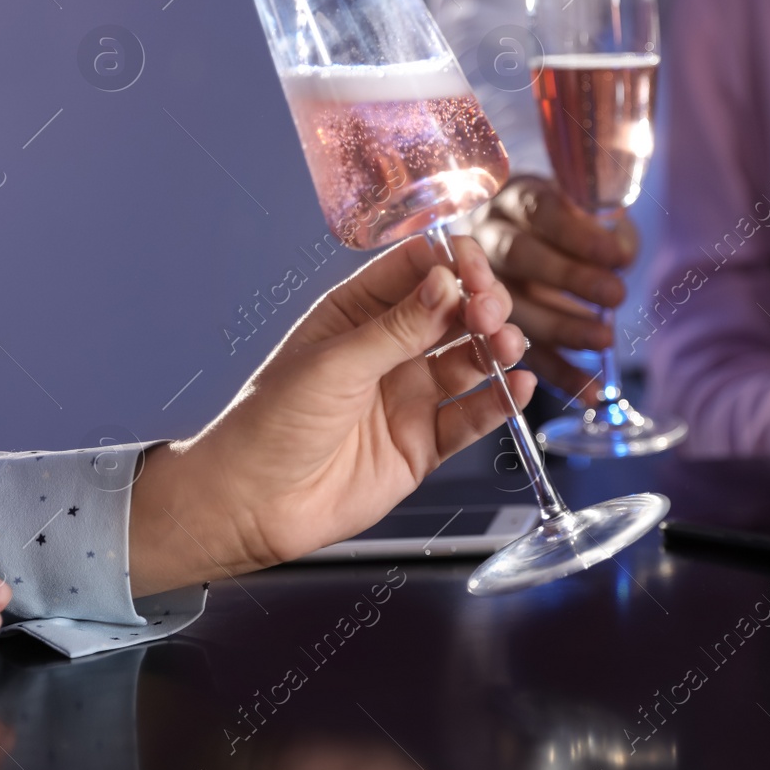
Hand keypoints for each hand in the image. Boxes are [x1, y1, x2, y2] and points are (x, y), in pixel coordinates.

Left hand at [128, 235, 532, 595]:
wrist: (250, 507)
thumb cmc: (268, 426)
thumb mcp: (333, 364)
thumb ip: (396, 327)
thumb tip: (444, 280)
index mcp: (357, 315)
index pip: (416, 271)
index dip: (451, 262)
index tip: (474, 267)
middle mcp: (389, 351)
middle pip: (454, 313)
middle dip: (480, 304)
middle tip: (489, 312)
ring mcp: (410, 396)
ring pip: (470, 361)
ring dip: (496, 348)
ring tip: (507, 347)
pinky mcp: (424, 443)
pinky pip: (473, 416)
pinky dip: (501, 401)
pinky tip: (518, 386)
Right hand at [476, 176, 636, 403]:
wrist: (522, 243)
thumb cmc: (564, 225)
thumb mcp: (585, 212)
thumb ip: (604, 227)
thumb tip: (623, 255)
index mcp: (516, 199)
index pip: (540, 211)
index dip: (578, 234)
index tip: (617, 255)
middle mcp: (487, 237)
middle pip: (520, 256)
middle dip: (568, 277)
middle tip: (614, 295)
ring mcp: (479, 286)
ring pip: (512, 307)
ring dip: (561, 327)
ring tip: (603, 340)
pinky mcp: (490, 332)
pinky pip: (521, 351)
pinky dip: (558, 375)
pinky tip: (591, 392)